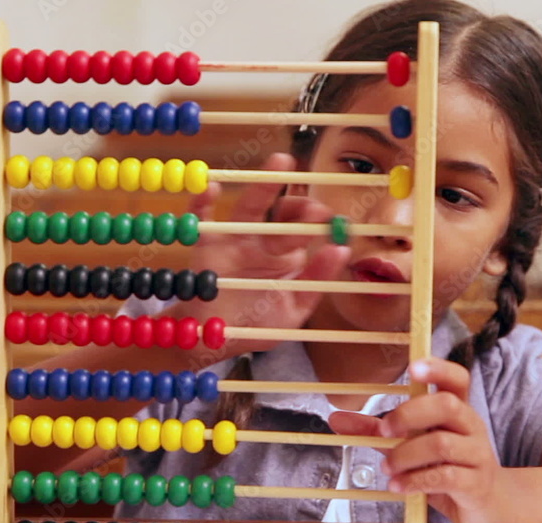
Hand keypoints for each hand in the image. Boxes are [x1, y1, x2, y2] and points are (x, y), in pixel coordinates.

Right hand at [178, 153, 350, 354]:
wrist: (213, 341)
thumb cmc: (255, 323)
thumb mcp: (294, 308)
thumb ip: (317, 281)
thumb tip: (341, 250)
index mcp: (282, 254)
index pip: (303, 226)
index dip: (318, 219)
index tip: (332, 220)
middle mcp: (259, 241)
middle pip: (280, 213)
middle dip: (299, 206)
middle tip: (316, 209)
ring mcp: (232, 240)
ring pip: (248, 207)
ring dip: (264, 186)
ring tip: (281, 161)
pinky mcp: (204, 246)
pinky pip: (200, 219)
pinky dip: (202, 202)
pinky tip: (212, 188)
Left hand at [329, 358, 510, 522]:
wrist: (490, 510)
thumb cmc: (449, 471)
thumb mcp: (412, 446)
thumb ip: (378, 431)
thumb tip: (336, 418)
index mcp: (458, 411)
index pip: (457, 379)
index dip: (438, 368)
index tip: (413, 367)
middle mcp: (471, 427)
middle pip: (447, 405)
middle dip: (410, 414)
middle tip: (385, 429)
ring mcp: (477, 455)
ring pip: (442, 444)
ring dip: (406, 454)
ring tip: (387, 467)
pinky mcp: (476, 484)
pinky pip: (446, 477)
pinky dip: (416, 480)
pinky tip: (398, 485)